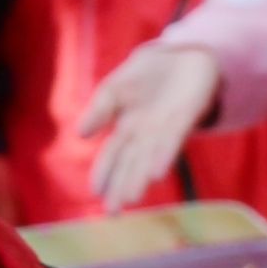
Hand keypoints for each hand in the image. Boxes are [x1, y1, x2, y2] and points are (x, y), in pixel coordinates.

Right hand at [78, 40, 221, 208]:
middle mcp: (146, 135)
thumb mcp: (115, 88)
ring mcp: (166, 129)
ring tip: (132, 198)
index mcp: (126, 128)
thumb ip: (100, 110)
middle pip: (131, 164)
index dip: (103, 173)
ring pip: (150, 158)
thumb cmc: (145, 75)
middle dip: (121, 187)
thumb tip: (80, 134)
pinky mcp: (186, 118)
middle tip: (113, 212)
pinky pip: (173, 139)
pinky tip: (157, 173)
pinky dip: (164, 155)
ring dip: (140, 178)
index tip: (95, 193)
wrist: (181, 55)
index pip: (112, 155)